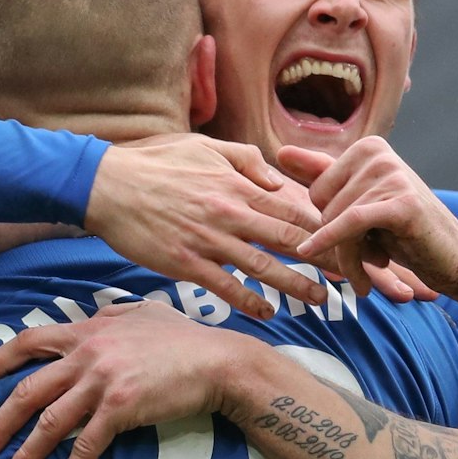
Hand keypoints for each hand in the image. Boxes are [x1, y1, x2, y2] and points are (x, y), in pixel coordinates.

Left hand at [0, 303, 244, 458]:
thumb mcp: (140, 313)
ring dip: (25, 454)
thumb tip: (94, 317)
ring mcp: (102, 382)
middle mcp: (87, 354)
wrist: (216, 361)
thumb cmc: (183, 338)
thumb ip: (110, 316)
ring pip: (49, 422)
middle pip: (28, 389)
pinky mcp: (120, 408)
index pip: (29, 341)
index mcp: (87, 331)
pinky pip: (86, 445)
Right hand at [85, 135, 324, 321]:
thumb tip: (277, 179)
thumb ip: (246, 160)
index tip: (346, 239)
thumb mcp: (205, 146)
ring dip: (295, 286)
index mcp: (237, 185)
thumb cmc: (156, 163)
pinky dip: (249, 301)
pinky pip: (225, 287)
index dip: (323, 227)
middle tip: (349, 274)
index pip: (291, 209)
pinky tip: (266, 312)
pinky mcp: (185, 263)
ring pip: (263, 268)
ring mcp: (208, 241)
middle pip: (287, 240)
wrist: (108, 185)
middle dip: (322, 258)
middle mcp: (229, 214)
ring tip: (319, 299)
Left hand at [282, 138, 457, 296]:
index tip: (356, 238)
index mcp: (368, 148)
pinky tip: (310, 253)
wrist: (454, 258)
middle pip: (324, 206)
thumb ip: (323, 176)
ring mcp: (392, 175)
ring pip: (336, 222)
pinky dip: (330, 241)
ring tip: (375, 267)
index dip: (329, 222)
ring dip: (349, 257)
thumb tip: (281, 153)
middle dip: (338, 241)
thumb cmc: (405, 232)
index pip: (317, 191)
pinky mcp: (402, 203)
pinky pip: (350, 223)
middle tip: (370, 257)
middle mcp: (379, 153)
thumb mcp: (361, 202)